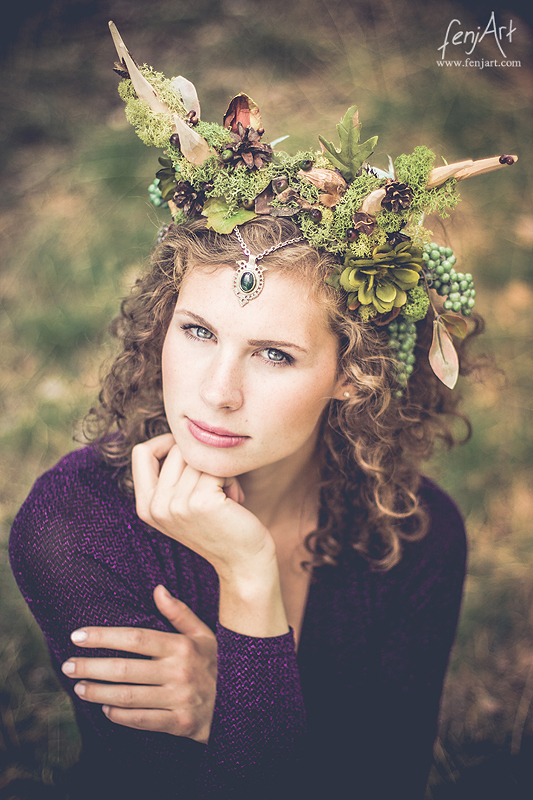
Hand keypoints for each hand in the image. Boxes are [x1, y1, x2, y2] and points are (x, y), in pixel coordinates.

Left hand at [61, 586, 216, 743]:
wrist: (246, 702)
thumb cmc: (219, 663)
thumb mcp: (204, 634)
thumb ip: (179, 613)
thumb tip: (157, 588)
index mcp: (182, 646)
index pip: (135, 639)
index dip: (104, 636)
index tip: (78, 636)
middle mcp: (179, 672)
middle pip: (125, 668)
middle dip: (91, 666)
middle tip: (68, 664)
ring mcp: (179, 699)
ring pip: (128, 696)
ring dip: (99, 692)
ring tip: (79, 687)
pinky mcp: (179, 724)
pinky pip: (142, 720)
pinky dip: (120, 716)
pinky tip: (106, 710)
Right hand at [133, 435, 287, 637]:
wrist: (243, 563)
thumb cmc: (220, 524)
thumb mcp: (184, 503)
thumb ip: (171, 475)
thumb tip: (176, 433)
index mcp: (145, 506)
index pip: (141, 452)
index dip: (166, 443)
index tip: (191, 456)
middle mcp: (155, 506)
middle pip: (175, 449)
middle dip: (202, 460)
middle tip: (216, 487)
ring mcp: (176, 505)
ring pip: (199, 457)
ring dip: (219, 471)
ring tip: (225, 496)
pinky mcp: (200, 502)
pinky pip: (218, 467)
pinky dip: (231, 478)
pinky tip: (234, 501)